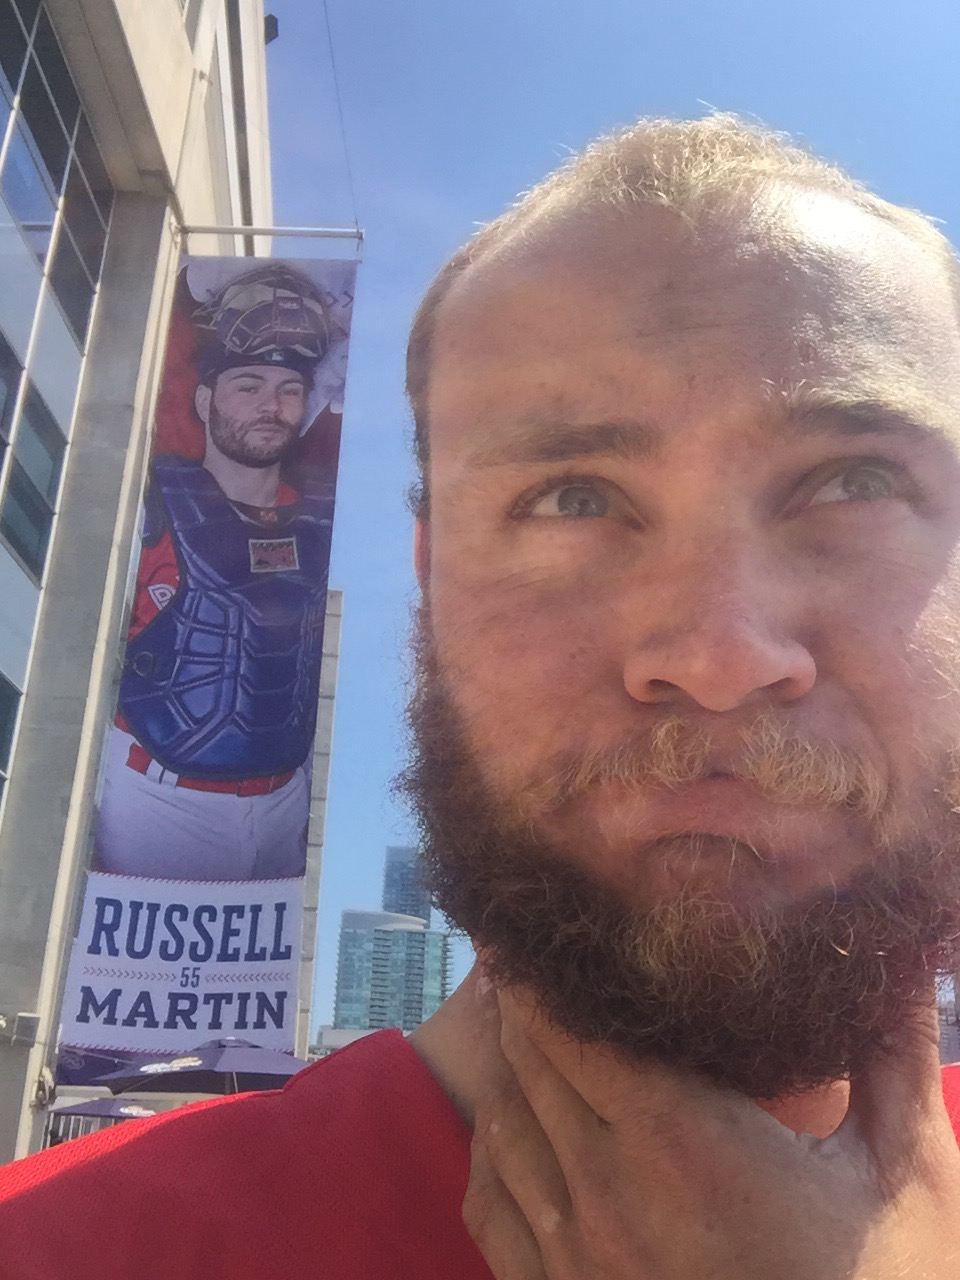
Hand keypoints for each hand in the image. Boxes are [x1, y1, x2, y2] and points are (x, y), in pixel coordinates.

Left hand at [463, 983, 959, 1278]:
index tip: (544, 925)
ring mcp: (573, 1260)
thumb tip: (905, 967)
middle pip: (528, 1062)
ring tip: (522, 1021)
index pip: (571, 1026)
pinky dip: (490, 1148)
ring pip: (499, 1125)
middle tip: (534, 954)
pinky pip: (488, 1204)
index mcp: (684, 1147)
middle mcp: (608, 1198)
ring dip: (507, 1067)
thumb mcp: (905, 1179)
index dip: (548, 967)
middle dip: (526, 1000)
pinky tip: (512, 1125)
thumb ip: (895, 1061)